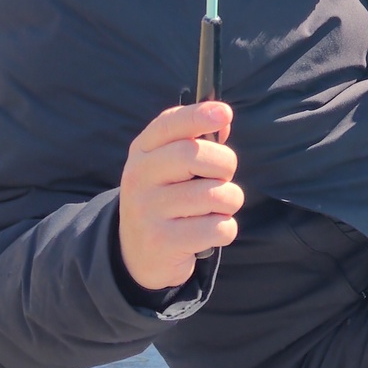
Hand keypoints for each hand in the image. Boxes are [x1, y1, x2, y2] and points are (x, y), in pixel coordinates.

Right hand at [118, 102, 242, 290]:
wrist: (137, 254)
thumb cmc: (168, 199)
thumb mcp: (171, 166)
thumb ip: (196, 140)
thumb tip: (222, 119)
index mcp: (142, 151)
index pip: (169, 124)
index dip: (198, 115)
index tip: (224, 113)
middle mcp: (139, 177)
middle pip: (197, 155)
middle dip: (226, 165)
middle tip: (222, 178)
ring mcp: (148, 210)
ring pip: (216, 194)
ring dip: (229, 202)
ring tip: (213, 209)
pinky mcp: (162, 242)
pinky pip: (219, 228)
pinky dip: (225, 230)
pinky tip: (206, 233)